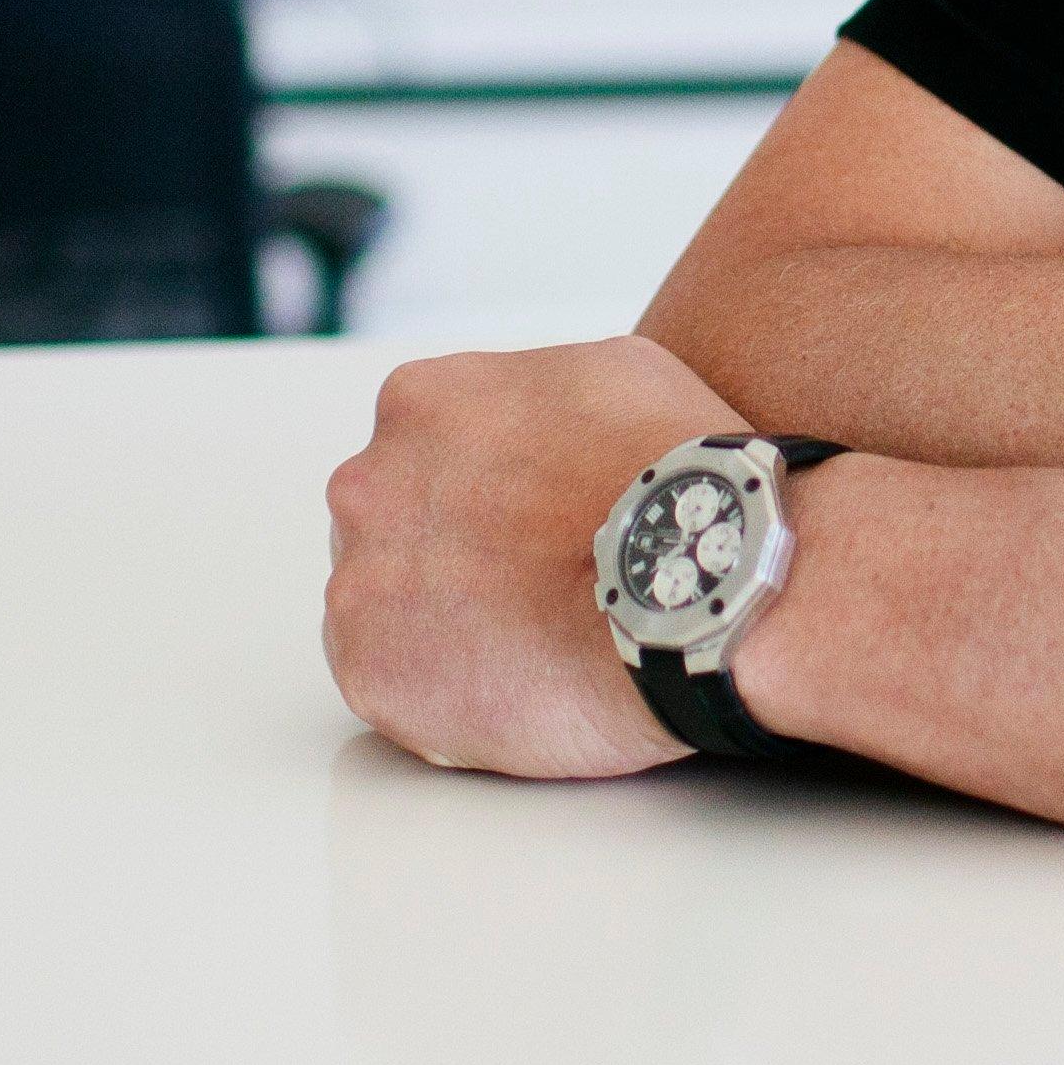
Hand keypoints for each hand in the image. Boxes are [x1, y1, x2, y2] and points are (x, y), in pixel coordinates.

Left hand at [321, 338, 735, 778]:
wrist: (702, 587)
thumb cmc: (674, 478)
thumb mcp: (611, 371)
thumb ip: (533, 390)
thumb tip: (536, 422)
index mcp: (417, 405)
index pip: (422, 449)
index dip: (483, 489)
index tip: (528, 521)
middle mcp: (366, 489)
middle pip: (390, 526)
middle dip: (452, 553)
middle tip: (532, 585)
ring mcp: (361, 587)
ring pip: (382, 607)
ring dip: (440, 624)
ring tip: (532, 644)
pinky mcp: (371, 676)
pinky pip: (389, 684)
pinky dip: (439, 693)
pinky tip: (514, 684)